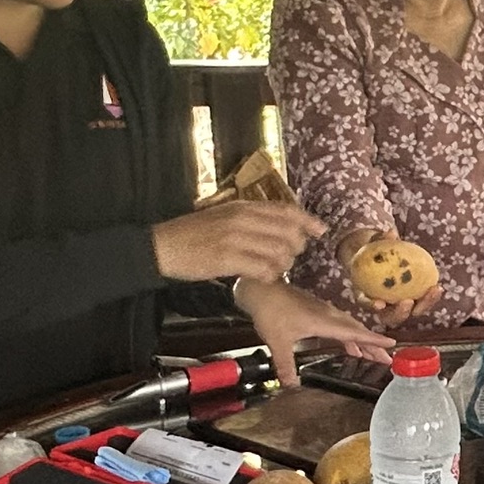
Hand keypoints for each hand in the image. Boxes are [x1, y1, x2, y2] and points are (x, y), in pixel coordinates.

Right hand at [152, 200, 324, 282]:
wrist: (162, 246)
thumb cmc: (192, 234)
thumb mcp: (223, 215)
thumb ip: (250, 218)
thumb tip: (279, 225)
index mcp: (242, 206)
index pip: (285, 210)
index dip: (307, 220)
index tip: (320, 229)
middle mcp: (241, 218)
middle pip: (288, 232)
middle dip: (295, 248)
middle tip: (287, 258)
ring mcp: (235, 238)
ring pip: (279, 252)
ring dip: (282, 265)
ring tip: (273, 270)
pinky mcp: (226, 259)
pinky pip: (262, 268)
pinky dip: (268, 275)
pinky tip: (262, 277)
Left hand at [232, 278, 395, 384]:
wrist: (261, 288)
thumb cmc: (270, 311)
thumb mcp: (277, 341)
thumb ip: (285, 364)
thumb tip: (291, 385)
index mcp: (324, 322)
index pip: (354, 333)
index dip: (373, 341)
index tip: (391, 346)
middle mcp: (328, 315)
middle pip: (356, 331)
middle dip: (372, 346)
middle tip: (387, 360)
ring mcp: (324, 311)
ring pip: (349, 328)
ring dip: (362, 342)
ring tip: (372, 356)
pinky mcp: (317, 311)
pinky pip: (341, 325)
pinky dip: (350, 337)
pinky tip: (350, 347)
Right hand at [336, 228, 444, 325]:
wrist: (379, 260)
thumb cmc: (372, 252)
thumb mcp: (373, 244)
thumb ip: (379, 240)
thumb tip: (391, 232)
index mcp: (365, 295)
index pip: (365, 303)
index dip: (371, 306)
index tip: (379, 304)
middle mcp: (381, 306)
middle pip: (390, 317)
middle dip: (400, 313)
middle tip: (407, 302)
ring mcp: (397, 307)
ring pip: (409, 313)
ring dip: (423, 305)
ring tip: (433, 291)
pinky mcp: (411, 303)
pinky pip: (421, 303)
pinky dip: (430, 297)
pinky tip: (438, 287)